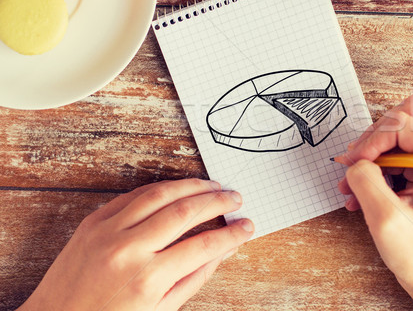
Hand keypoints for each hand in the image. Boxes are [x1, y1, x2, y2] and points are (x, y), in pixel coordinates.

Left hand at [18, 179, 253, 310]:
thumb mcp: (160, 310)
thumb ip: (195, 277)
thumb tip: (225, 249)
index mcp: (148, 280)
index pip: (204, 246)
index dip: (232, 233)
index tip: (247, 226)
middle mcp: (129, 250)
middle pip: (186, 211)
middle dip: (218, 201)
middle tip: (236, 199)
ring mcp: (108, 231)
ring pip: (161, 193)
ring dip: (193, 186)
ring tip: (213, 187)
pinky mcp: (94, 220)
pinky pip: (134, 195)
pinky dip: (161, 188)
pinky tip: (178, 189)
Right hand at [337, 95, 412, 310]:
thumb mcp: (386, 218)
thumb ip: (365, 179)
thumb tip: (355, 159)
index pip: (406, 124)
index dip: (373, 140)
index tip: (353, 164)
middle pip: (408, 114)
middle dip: (375, 138)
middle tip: (355, 165)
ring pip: (401, 128)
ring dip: (373, 153)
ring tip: (354, 183)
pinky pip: (399, 147)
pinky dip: (377, 164)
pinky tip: (362, 189)